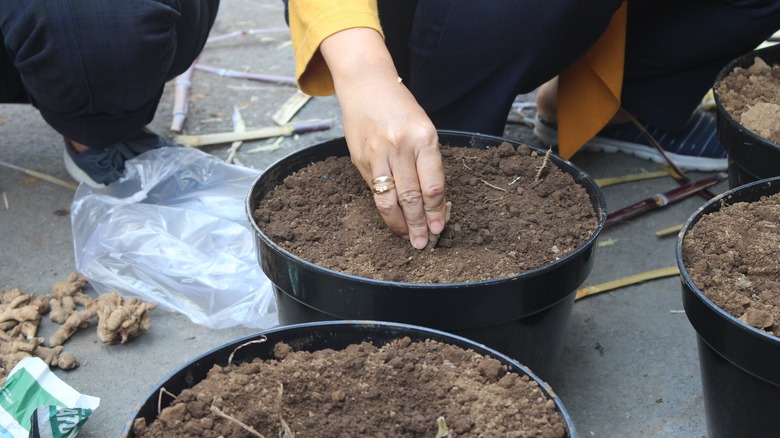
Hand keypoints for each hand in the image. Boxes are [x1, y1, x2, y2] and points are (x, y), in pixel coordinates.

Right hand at [321, 28, 446, 248]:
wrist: (366, 85)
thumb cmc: (400, 108)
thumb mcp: (424, 128)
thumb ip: (428, 162)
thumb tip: (432, 201)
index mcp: (423, 138)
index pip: (432, 185)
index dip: (436, 211)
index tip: (439, 228)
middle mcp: (400, 146)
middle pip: (411, 197)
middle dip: (418, 224)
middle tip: (423, 243)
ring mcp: (377, 154)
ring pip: (388, 199)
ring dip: (398, 223)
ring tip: (406, 237)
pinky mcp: (360, 159)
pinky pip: (374, 190)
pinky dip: (384, 207)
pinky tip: (391, 217)